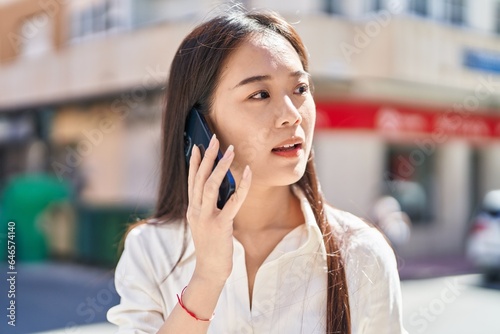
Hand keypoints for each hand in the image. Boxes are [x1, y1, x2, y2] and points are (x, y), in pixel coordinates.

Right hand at [187, 134, 251, 282]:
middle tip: (214, 138)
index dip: (194, 162)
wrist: (210, 270)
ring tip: (229, 150)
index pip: (191, 180)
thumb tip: (224, 184)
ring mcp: (206, 218)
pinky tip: (248, 172)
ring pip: (211, 185)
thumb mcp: (206, 222)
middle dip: (207, 156)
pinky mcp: (220, 225)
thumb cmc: (212, 245)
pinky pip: (233, 201)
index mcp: (192, 209)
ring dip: (220, 165)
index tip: (197, 146)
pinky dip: (241, 185)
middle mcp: (195, 210)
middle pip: (199, 177)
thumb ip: (210, 204)